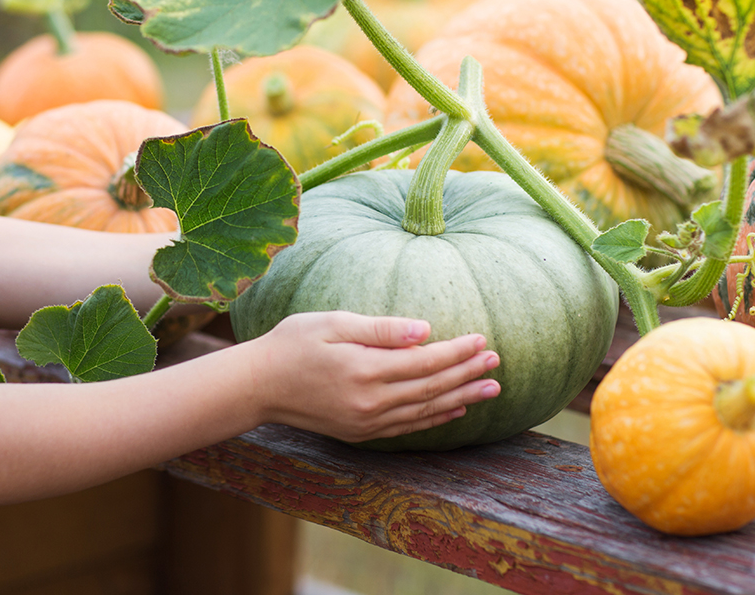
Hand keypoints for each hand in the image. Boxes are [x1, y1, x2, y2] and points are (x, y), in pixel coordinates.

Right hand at [244, 311, 500, 442]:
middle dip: (467, 373)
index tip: (481, 339)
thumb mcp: (332, 323)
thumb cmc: (291, 344)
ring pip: (425, 411)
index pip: (425, 362)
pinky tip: (454, 409)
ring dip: (461, 398)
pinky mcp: (360, 432)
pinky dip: (435, 418)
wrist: (257, 386)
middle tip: (497, 362)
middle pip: (432, 388)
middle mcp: (370, 402)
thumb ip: (381, 329)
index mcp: (365, 370)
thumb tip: (425, 331)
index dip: (456, 351)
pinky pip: (408, 427)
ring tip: (490, 388)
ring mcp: (366, 422)